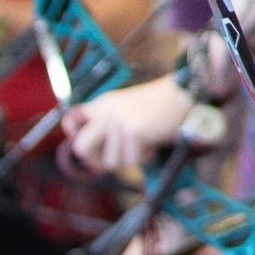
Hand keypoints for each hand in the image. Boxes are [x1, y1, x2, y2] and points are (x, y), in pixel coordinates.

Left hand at [62, 75, 199, 172]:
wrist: (183, 93)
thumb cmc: (160, 104)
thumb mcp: (127, 106)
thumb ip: (108, 120)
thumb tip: (95, 152)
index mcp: (102, 104)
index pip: (70, 121)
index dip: (74, 136)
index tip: (92, 145)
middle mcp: (106, 112)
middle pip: (81, 148)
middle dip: (96, 161)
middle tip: (113, 159)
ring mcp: (118, 122)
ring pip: (111, 161)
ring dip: (129, 158)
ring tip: (144, 143)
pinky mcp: (133, 132)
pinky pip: (132, 161)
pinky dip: (145, 157)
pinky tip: (153, 143)